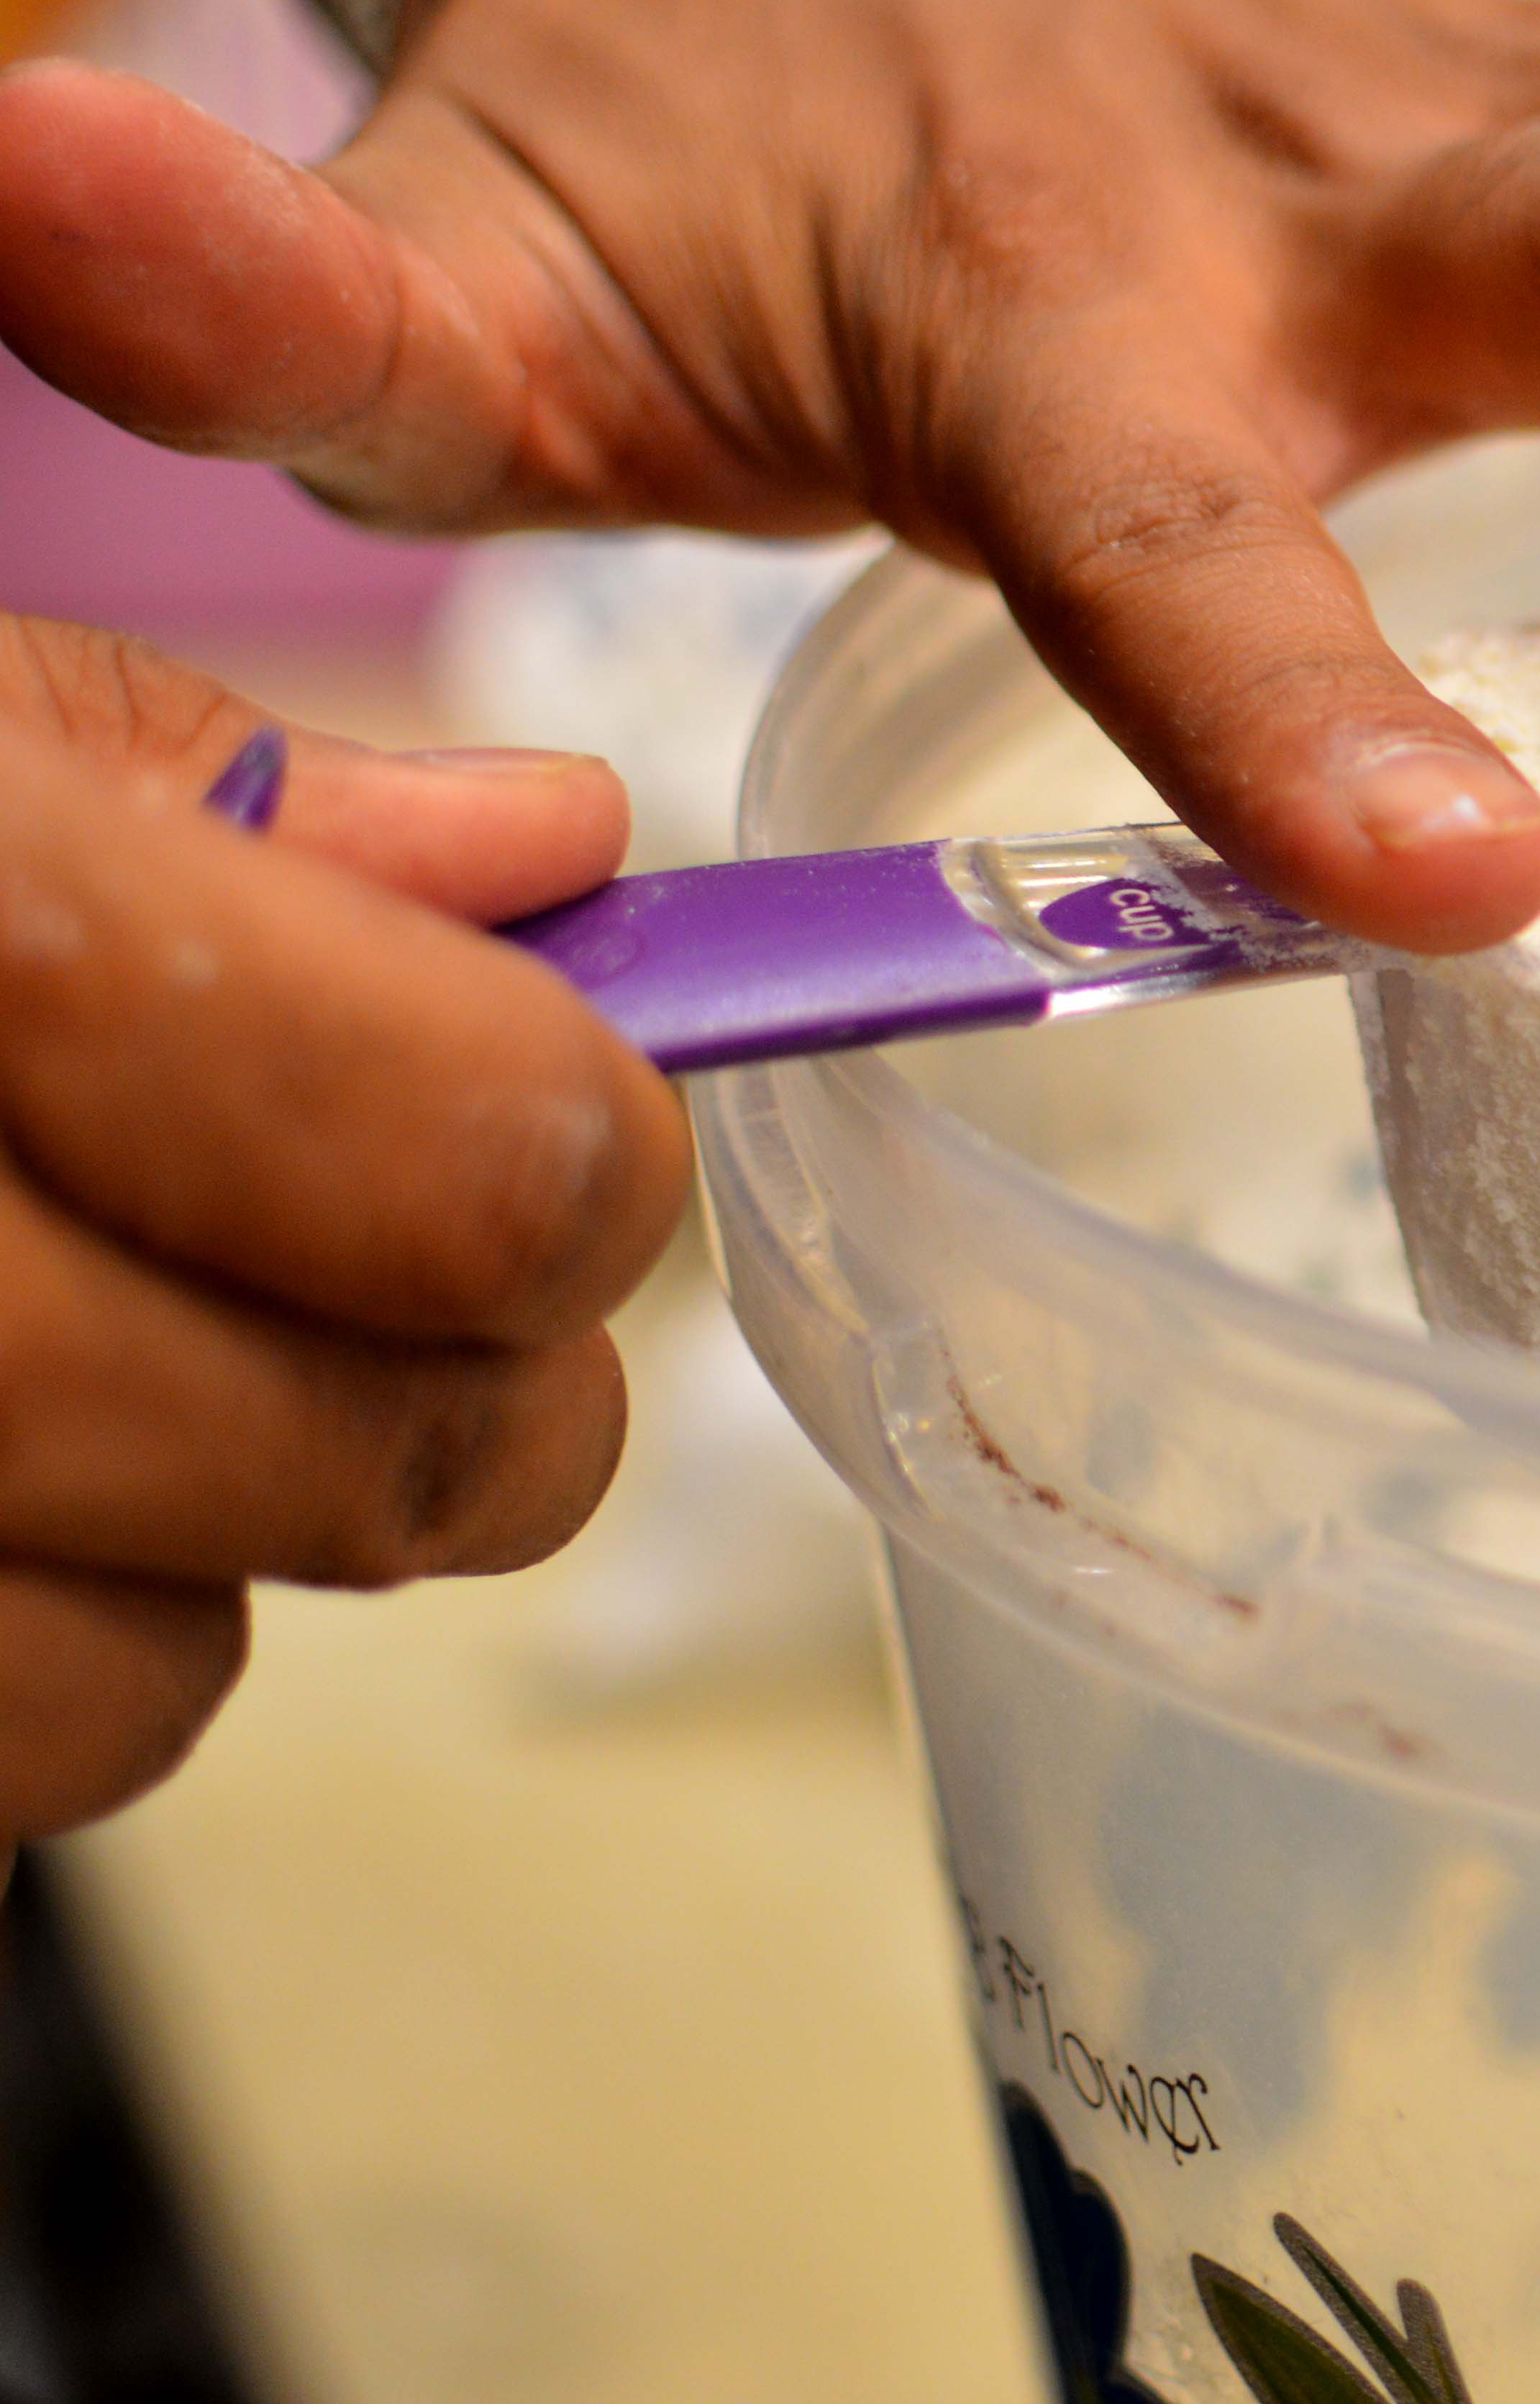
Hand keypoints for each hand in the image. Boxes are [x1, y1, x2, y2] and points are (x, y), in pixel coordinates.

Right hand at [0, 622, 689, 1842]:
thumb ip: (211, 783)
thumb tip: (547, 842)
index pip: (486, 1156)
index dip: (566, 1157)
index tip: (541, 1115)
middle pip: (386, 1453)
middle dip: (451, 1391)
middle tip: (393, 1293)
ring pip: (160, 1676)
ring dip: (208, 1555)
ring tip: (112, 1378)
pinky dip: (38, 1656)